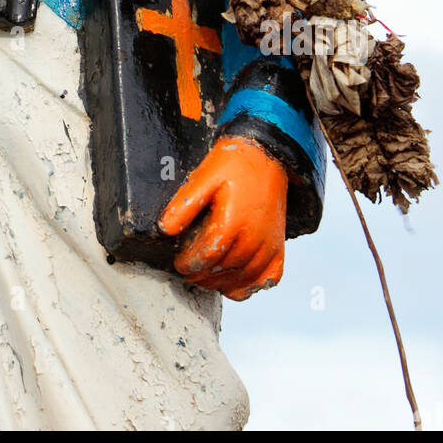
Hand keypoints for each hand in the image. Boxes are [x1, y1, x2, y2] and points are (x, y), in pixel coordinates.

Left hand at [158, 137, 287, 300]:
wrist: (267, 156)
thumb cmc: (234, 164)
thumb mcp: (204, 177)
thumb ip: (184, 205)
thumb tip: (163, 229)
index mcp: (234, 222)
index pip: (208, 257)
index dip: (189, 264)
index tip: (179, 263)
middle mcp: (255, 239)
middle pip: (223, 271)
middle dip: (201, 275)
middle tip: (188, 271)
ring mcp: (269, 246)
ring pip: (243, 280)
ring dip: (221, 283)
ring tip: (205, 277)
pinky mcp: (279, 247)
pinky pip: (267, 280)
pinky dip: (250, 286)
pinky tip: (234, 281)